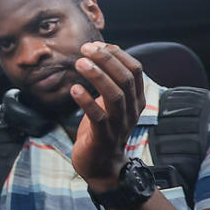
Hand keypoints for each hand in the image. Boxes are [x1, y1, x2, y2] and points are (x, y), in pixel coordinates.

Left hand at [70, 42, 144, 188]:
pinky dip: (86, 101)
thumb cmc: (103, 128)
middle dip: (107, 60)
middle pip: (125, 79)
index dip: (117, 54)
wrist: (101, 165)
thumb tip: (101, 50)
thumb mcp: (109, 102)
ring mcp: (118, 124)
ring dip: (98, 76)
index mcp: (135, 99)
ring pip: (115, 96)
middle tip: (86, 48)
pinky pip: (98, 117)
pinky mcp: (103, 137)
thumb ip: (109, 80)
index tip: (97, 44)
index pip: (135, 69)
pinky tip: (74, 89)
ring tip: (80, 63)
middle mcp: (131, 110)